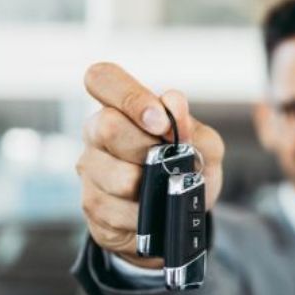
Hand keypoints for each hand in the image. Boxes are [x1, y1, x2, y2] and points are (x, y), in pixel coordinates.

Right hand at [75, 62, 224, 268]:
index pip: (102, 78)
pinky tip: (152, 210)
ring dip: (151, 186)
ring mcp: (90, 169)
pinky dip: (147, 214)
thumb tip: (173, 105)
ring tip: (163, 188)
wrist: (178, 216)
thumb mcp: (204, 147)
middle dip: (149, 148)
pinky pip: (118, 210)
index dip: (130, 96)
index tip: (160, 121)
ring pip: (116, 176)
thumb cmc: (186, 170)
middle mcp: (97, 132)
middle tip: (169, 161)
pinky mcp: (92, 205)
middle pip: (108, 126)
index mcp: (122, 107)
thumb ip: (193, 125)